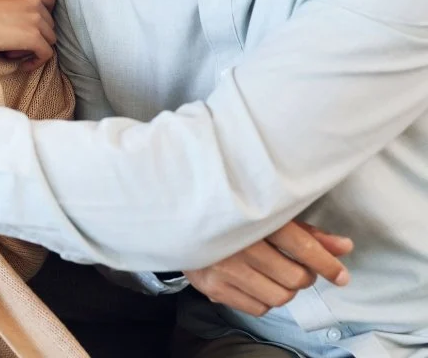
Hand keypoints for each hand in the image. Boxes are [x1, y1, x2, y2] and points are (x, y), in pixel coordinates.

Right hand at [0, 0, 56, 70]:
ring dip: (34, 49)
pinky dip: (36, 62)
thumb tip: (19, 21)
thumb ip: (13, 4)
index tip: (32, 29)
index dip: (44, 18)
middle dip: (36, 35)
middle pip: (50, 24)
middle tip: (14, 44)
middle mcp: (34, 2)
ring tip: (13, 53)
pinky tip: (22, 66)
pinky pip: (46, 54)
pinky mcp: (34, 38)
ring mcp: (36, 19)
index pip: (50, 2)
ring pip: (50, 39)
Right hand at [185, 220, 352, 315]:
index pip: (301, 245)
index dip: (327, 263)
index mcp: (255, 219)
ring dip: (285, 290)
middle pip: (294, 277)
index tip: (341, 275)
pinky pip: (258, 308)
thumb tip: (344, 247)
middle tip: (296, 267)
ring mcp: (225, 267)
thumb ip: (306, 233)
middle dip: (304, 276)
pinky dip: (265, 300)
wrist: (181, 219)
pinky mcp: (213, 287)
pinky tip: (256, 283)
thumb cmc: (232, 218)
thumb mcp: (269, 217)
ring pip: (279, 297)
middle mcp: (240, 244)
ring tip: (275, 275)